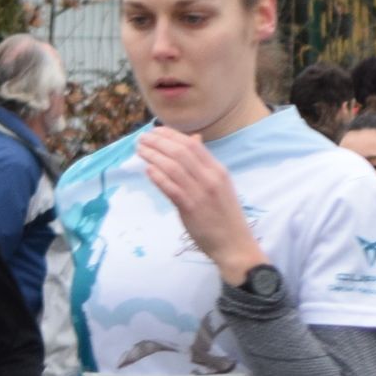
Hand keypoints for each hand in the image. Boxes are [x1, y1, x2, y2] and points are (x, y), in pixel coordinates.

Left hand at [137, 127, 267, 280]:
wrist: (234, 243)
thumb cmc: (225, 215)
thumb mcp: (220, 184)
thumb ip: (205, 164)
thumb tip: (193, 139)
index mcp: (218, 170)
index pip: (193, 145)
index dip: (172, 135)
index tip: (155, 131)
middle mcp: (211, 178)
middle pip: (181, 152)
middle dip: (159, 142)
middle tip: (142, 138)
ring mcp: (201, 193)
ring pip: (173, 168)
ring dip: (154, 156)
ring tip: (140, 150)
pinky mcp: (191, 209)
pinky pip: (172, 189)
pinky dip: (159, 177)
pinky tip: (148, 170)